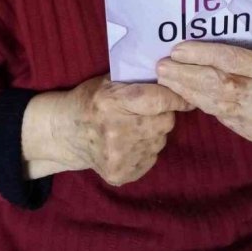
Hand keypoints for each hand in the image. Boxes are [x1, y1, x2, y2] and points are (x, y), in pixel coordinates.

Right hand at [22, 75, 192, 185]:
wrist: (66, 133)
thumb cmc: (91, 100)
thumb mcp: (108, 81)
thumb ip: (137, 79)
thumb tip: (173, 76)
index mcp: (112, 102)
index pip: (157, 101)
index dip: (175, 98)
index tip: (185, 97)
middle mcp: (116, 131)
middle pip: (165, 122)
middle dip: (162, 114)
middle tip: (148, 111)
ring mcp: (119, 157)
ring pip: (160, 141)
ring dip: (154, 132)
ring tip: (135, 126)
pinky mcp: (120, 174)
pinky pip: (151, 159)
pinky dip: (146, 150)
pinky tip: (129, 143)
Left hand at [155, 31, 251, 143]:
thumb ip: (248, 35)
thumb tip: (210, 20)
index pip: (232, 60)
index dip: (203, 54)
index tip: (177, 49)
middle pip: (219, 85)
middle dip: (186, 75)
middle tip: (161, 66)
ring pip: (215, 104)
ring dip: (186, 90)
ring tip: (166, 78)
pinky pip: (220, 114)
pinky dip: (201, 101)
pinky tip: (184, 91)